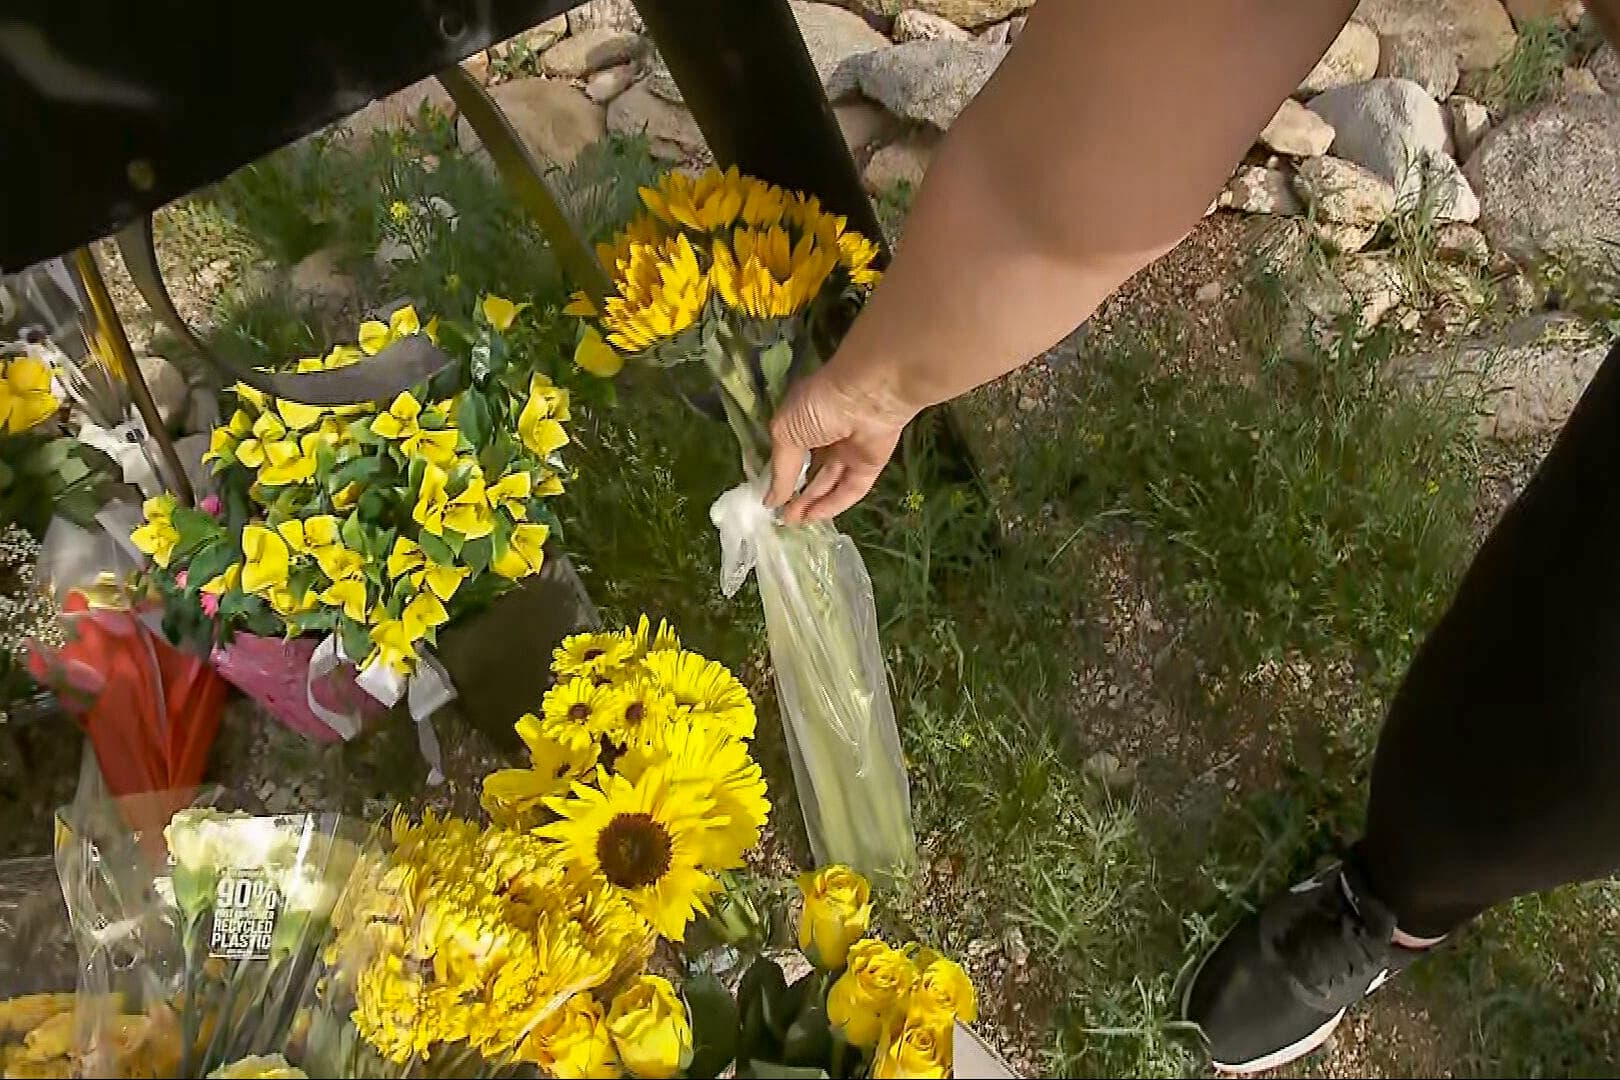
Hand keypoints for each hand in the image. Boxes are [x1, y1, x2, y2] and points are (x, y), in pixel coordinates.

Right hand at [765, 364, 916, 522]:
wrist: (868, 395)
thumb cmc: (819, 405)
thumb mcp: (786, 432)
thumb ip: (781, 469)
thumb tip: (771, 500)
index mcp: (804, 418)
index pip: (791, 450)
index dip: (781, 474)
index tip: (768, 498)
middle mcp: (827, 434)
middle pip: (811, 470)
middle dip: (796, 494)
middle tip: (781, 517)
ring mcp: (850, 450)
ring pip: (829, 482)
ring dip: (811, 503)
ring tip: (792, 522)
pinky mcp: (870, 464)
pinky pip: (850, 488)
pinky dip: (833, 504)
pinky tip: (814, 517)